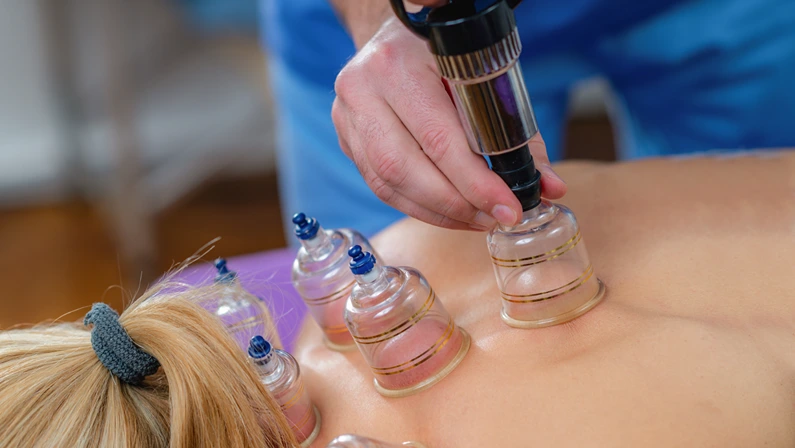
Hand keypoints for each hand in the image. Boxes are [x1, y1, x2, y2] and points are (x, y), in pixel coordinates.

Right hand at [332, 18, 566, 230]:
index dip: (475, 182)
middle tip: (494, 219)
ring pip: (389, 183)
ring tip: (477, 220)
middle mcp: (362, 89)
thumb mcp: (484, 76)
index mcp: (397, 64)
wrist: (396, 36)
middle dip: (456, 204)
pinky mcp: (345, 138)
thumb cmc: (445, 56)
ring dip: (437, 212)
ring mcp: (347, 116)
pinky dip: (418, 206)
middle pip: (405, 168)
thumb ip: (518, 133)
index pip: (439, 138)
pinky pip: (380, 186)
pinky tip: (449, 213)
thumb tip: (549, 187)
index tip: (509, 207)